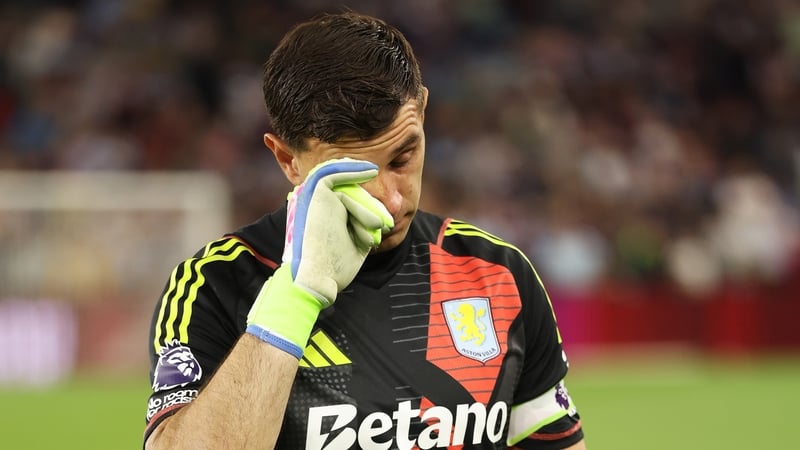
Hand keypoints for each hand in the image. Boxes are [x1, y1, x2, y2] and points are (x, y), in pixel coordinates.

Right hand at [246, 158, 393, 357]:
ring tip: (377, 226)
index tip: (385, 223)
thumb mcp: (355, 243)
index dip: (368, 209)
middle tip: (387, 225)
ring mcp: (312, 196)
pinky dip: (353, 169)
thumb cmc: (334, 269)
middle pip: (351, 194)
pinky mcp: (315, 192)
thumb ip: (363, 227)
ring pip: (349, 190)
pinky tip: (371, 170)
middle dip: (371, 209)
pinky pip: (335, 173)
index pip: (348, 201)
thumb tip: (383, 217)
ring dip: (367, 208)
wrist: (316, 280)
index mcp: (319, 214)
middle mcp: (312, 203)